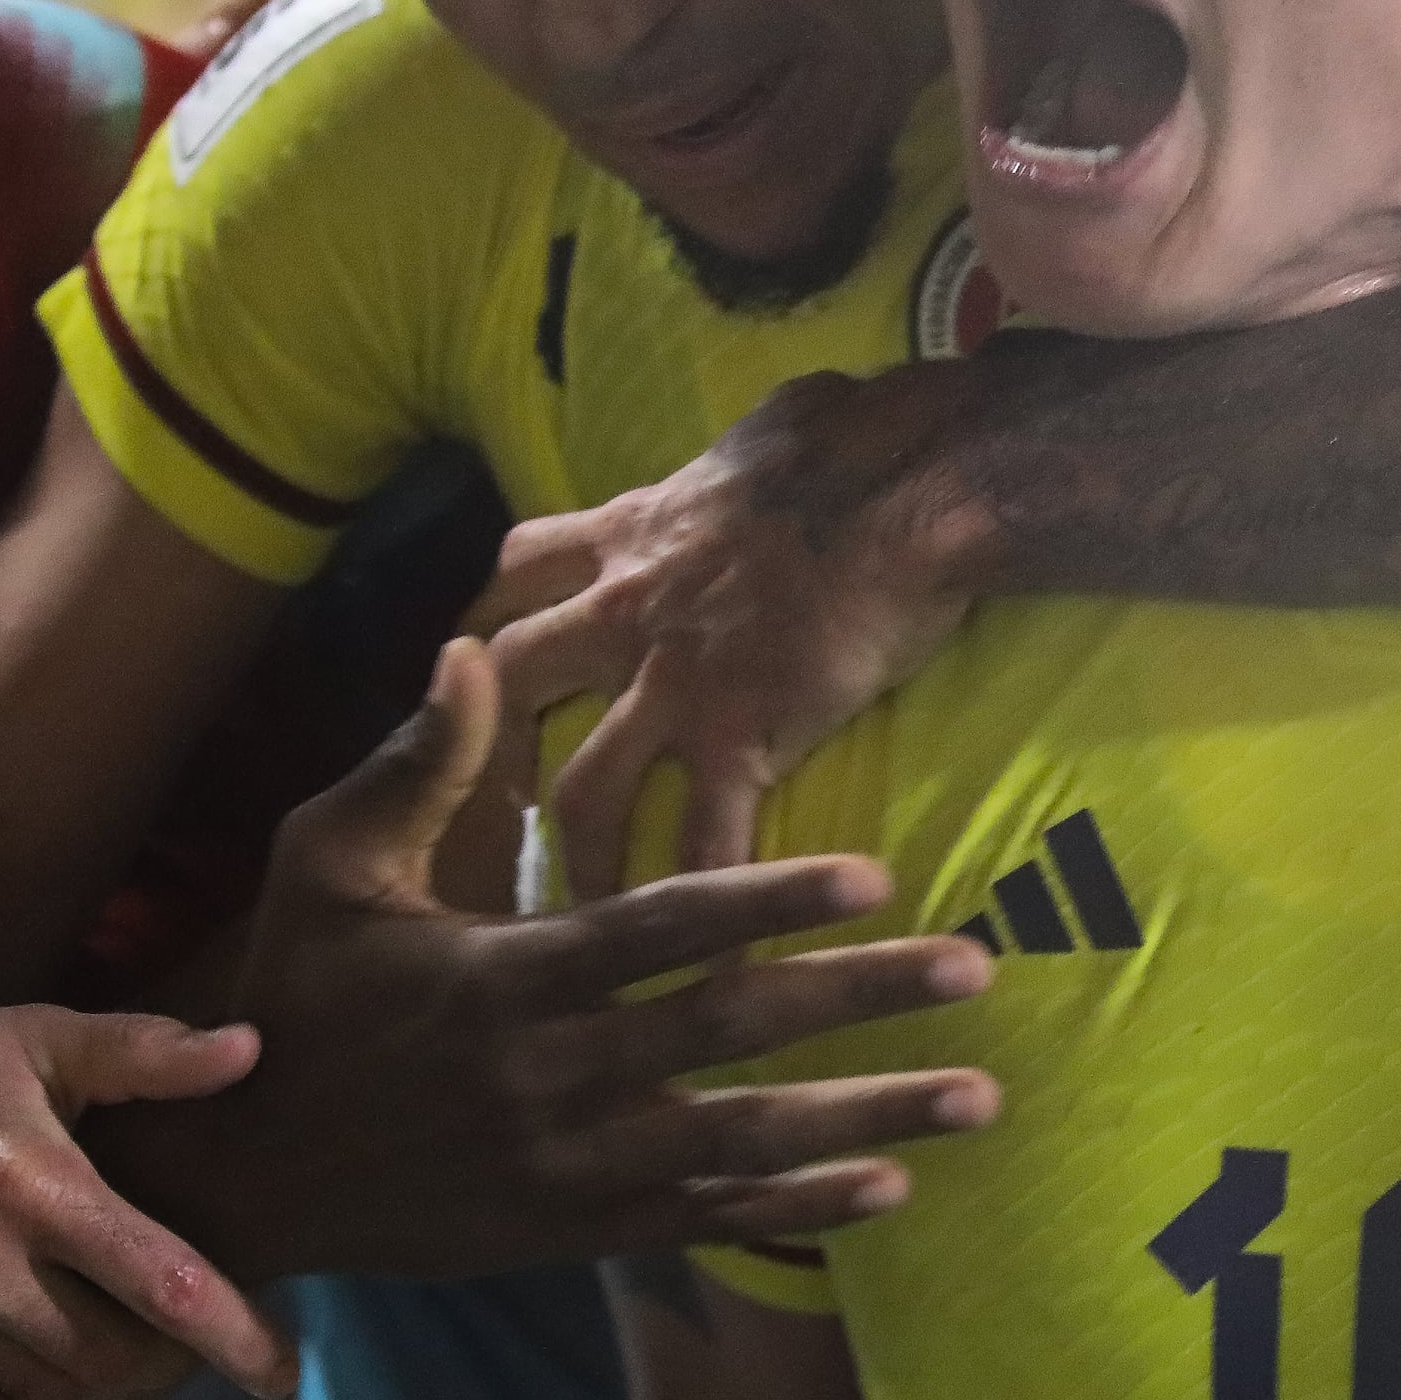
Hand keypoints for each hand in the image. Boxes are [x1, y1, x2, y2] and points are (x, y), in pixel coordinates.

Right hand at [0, 986, 274, 1399]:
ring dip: (88, 1375)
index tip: (281, 1373)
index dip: (235, 1337)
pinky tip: (24, 1354)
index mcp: (29, 1185)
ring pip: (44, 1394)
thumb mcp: (37, 1038)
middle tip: (165, 1326)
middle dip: (156, 1354)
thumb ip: (145, 1053)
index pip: (162, 1284)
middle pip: (108, 1358)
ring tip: (96, 1327)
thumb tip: (251, 1048)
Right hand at [162, 635, 1000, 1282]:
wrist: (243, 1179)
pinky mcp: (575, 1229)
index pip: (656, 930)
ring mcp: (568, 1166)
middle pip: (729, 1034)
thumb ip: (414, 764)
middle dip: (860, 1000)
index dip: (765, 903)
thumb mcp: (324, 866)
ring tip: (980, 1096)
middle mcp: (546, 1077)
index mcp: (497, 978)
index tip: (875, 875)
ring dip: (868, 1118)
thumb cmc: (295, 997)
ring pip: (742, 1142)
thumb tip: (466, 647)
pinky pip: (705, 1220)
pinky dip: (799, 1210)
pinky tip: (892, 1190)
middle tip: (976, 966)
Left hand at [484, 363, 988, 897]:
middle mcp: (626, 610)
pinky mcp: (740, 736)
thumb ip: (751, 449)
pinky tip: (707, 976)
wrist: (916, 483)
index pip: (520, 567)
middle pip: (510, 683)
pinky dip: (702, 917)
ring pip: (584, 787)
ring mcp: (675, 681)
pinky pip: (706, 845)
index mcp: (632, 530)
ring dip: (575, 857)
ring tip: (580, 921)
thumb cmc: (864, 437)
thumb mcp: (775, 423)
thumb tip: (795, 423)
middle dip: (488, 748)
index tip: (484, 662)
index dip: (493, 616)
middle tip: (495, 808)